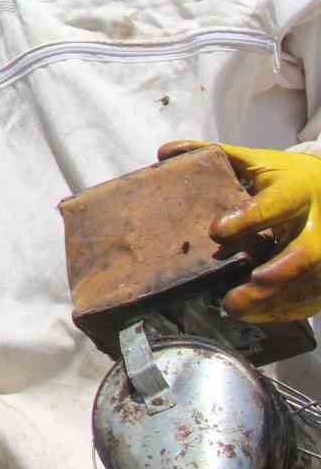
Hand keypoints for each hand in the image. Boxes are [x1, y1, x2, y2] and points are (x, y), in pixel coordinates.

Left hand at [160, 140, 320, 322]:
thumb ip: (211, 155)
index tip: (216, 231)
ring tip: (236, 308)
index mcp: (295, 190)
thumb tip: (163, 152)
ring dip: (275, 301)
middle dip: (276, 274)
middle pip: (305, 253)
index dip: (248, 219)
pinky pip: (313, 297)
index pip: (275, 205)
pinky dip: (286, 310)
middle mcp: (317, 222)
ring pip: (310, 282)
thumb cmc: (282, 176)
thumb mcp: (253, 160)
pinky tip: (258, 315)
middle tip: (238, 292)